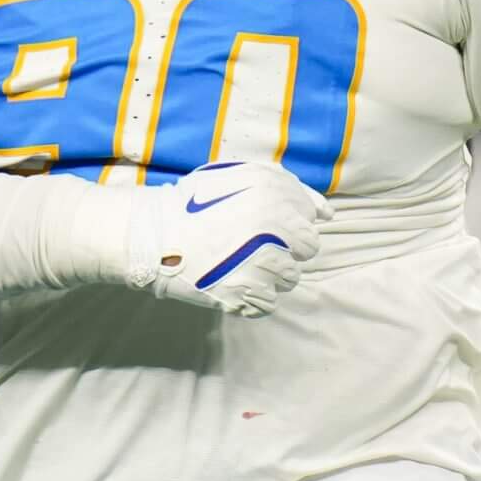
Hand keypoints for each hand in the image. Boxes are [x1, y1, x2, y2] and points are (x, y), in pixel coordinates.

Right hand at [121, 161, 328, 316]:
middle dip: (284, 251)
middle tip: (251, 247)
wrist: (154, 234)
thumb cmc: (198, 203)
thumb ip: (289, 188)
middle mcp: (273, 232)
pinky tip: (232, 281)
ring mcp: (259, 266)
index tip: (263, 229)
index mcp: (274, 200)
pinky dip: (253, 296)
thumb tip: (327, 213)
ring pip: (288, 280)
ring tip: (238, 263)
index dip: (287, 229)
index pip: (309, 227)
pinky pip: (269, 303)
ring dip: (269, 274)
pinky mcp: (243, 295)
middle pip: (305, 254)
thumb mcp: (242, 176)